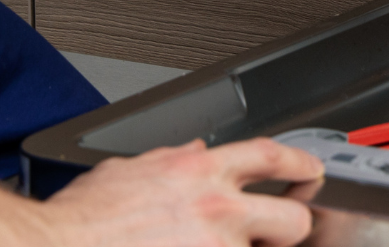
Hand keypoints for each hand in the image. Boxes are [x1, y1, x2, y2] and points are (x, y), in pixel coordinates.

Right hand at [37, 138, 324, 246]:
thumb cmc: (79, 222)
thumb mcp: (127, 171)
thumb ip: (170, 160)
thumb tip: (192, 151)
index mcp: (197, 173)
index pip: (269, 157)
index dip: (299, 163)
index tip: (310, 170)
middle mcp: (215, 210)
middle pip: (292, 219)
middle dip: (292, 228)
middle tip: (280, 233)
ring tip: (208, 244)